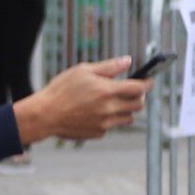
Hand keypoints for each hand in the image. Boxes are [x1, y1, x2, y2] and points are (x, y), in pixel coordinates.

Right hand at [15, 56, 148, 147]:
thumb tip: (128, 61)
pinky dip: (110, 119)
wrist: (45, 115)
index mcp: (107, 91)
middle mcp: (109, 109)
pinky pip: (112, 126)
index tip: (149, 80)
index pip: (139, 88)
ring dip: (126, 109)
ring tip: (112, 101)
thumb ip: (109, 67)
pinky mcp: (98, 133)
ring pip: (128, 118)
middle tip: (131, 90)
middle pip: (139, 105)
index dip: (147, 83)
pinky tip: (95, 112)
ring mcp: (105, 124)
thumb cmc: (62, 89)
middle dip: (139, 96)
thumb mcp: (84, 70)